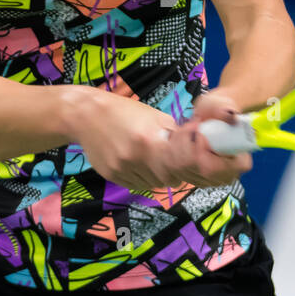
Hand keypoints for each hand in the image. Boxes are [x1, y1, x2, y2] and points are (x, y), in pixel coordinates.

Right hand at [72, 88, 250, 191]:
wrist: (85, 115)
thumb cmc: (125, 112)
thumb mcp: (156, 118)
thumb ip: (177, 137)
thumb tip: (203, 150)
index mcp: (150, 140)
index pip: (185, 162)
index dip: (201, 164)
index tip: (210, 159)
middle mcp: (137, 159)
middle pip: (174, 177)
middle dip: (187, 170)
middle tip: (193, 161)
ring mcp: (124, 171)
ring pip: (159, 182)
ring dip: (167, 173)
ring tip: (160, 155)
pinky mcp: (114, 178)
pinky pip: (142, 184)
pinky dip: (150, 175)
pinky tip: (143, 160)